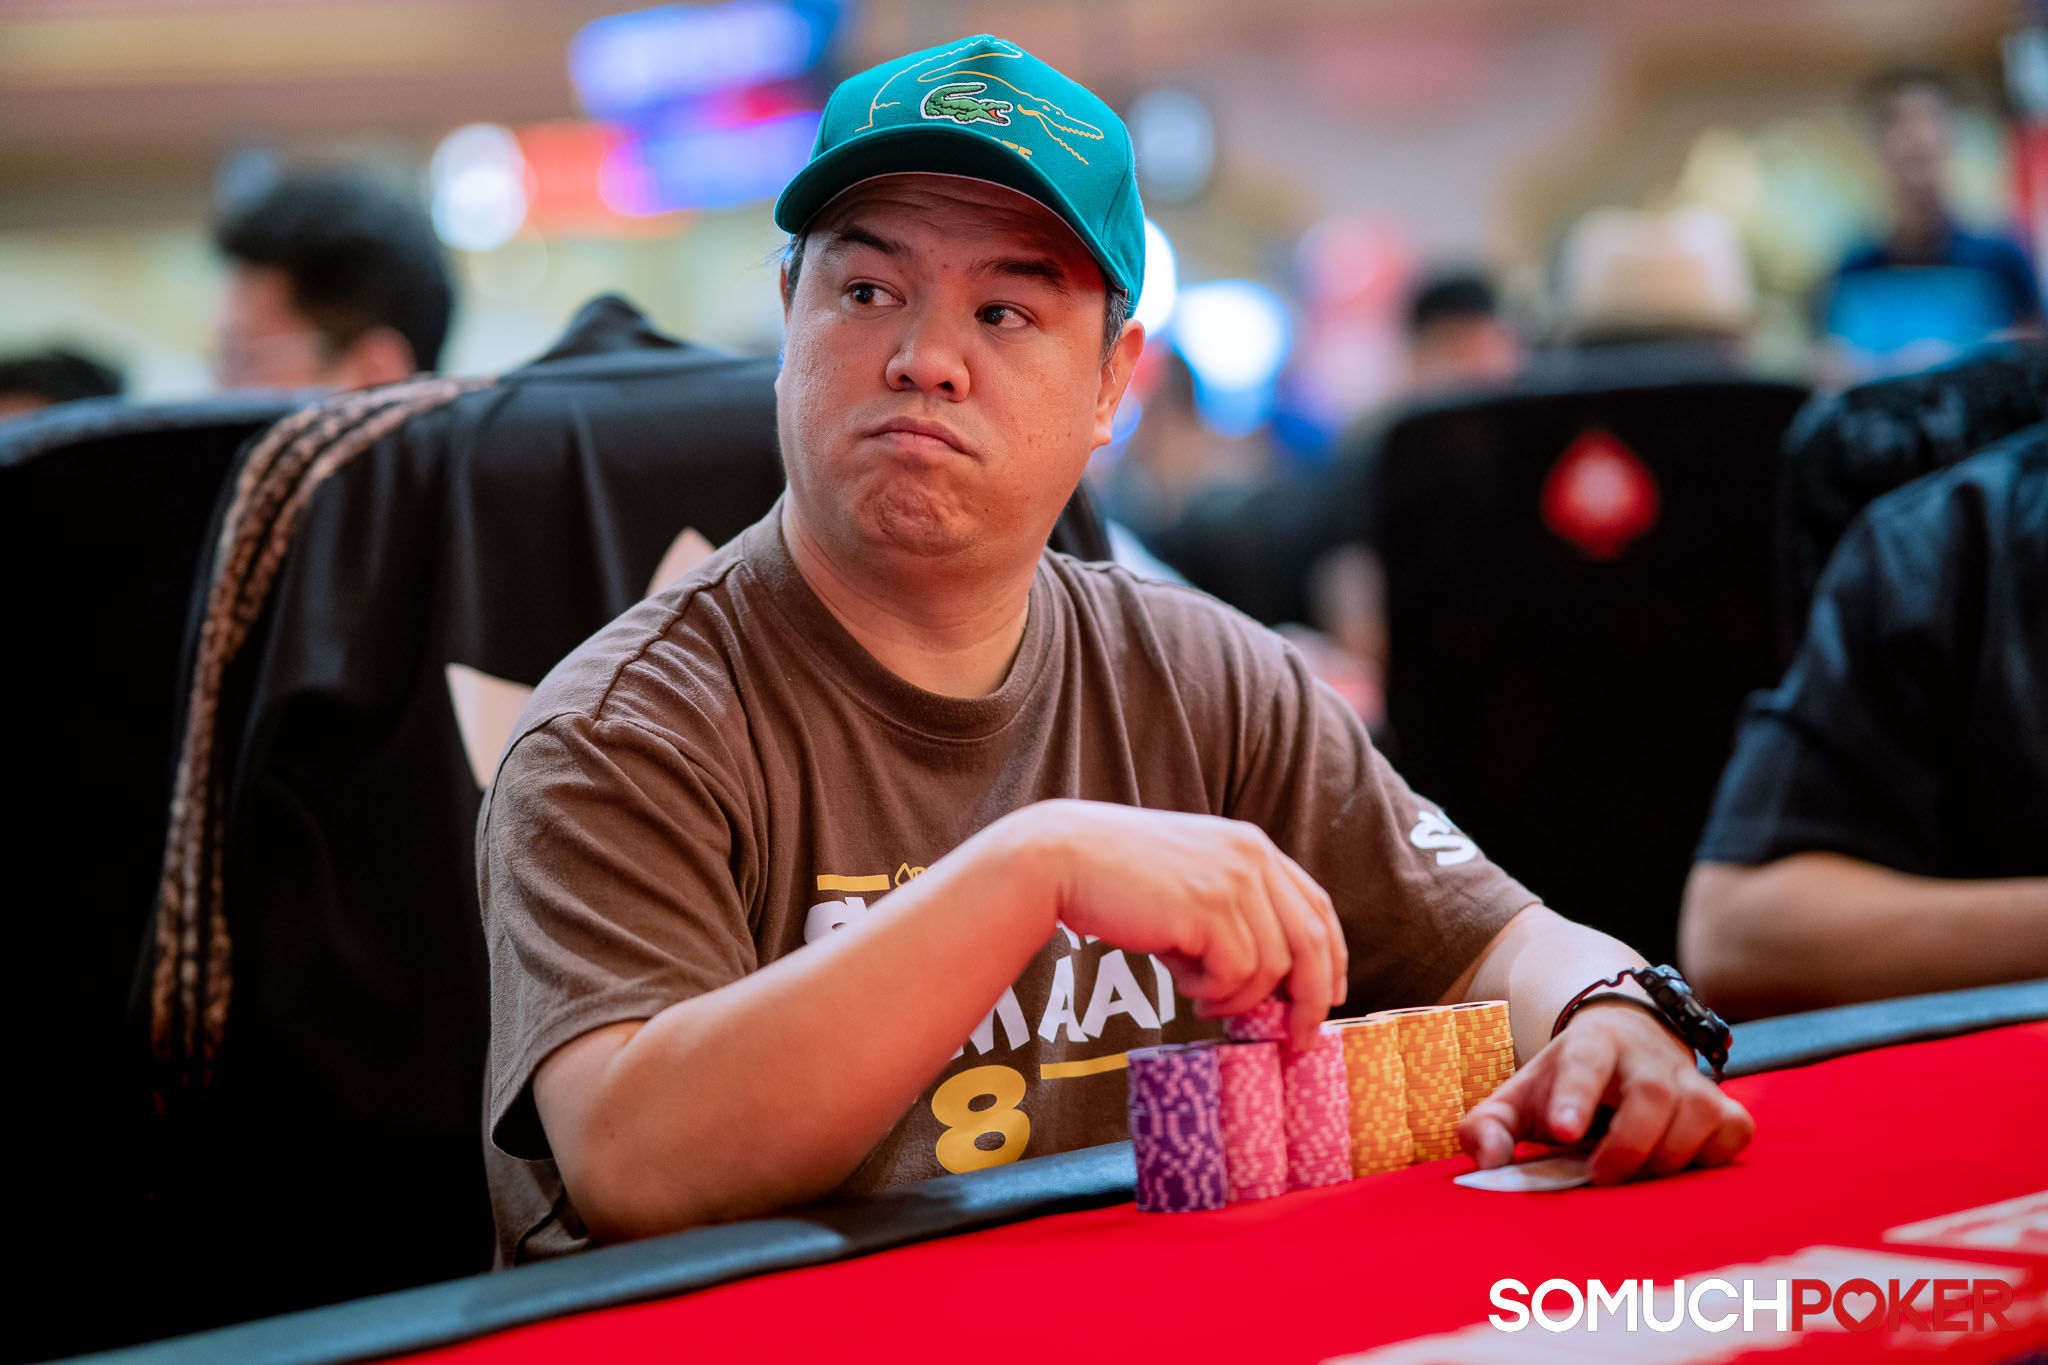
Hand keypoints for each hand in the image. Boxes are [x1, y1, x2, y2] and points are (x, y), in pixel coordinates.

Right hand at [999, 800, 1346, 1049]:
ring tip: (1198, 995)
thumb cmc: (1118, 878)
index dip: (1331, 957)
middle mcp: (1253, 858)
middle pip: (1312, 943)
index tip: (1328, 997)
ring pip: (1271, 968)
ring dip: (1237, 997)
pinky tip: (1181, 983)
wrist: (1062, 858)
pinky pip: (1235, 975)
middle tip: (1296, 1041)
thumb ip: (1233, 914)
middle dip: (1310, 1001)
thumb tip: (1270, 981)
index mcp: (1253, 846)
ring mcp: (1233, 881)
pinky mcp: (1209, 909)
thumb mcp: (1190, 882)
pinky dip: (1212, 993)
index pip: (1317, 907)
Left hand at [1457, 1000, 1753, 1182]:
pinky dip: (1714, 1156)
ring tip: (1636, 1176)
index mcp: (1591, 1043)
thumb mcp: (1519, 1097)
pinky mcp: (1725, 1105)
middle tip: (1600, 1175)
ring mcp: (1691, 1079)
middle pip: (1652, 1093)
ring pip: (1700, 1111)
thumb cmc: (1566, 1083)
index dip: (1576, 1095)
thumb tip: (1485, 1160)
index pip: (1586, 1061)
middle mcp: (1647, 1054)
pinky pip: (1736, 1130)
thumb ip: (1488, 1126)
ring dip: (1669, 1157)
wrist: (1625, 1045)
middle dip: (1628, 1144)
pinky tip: (1681, 1168)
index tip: (1562, 1132)